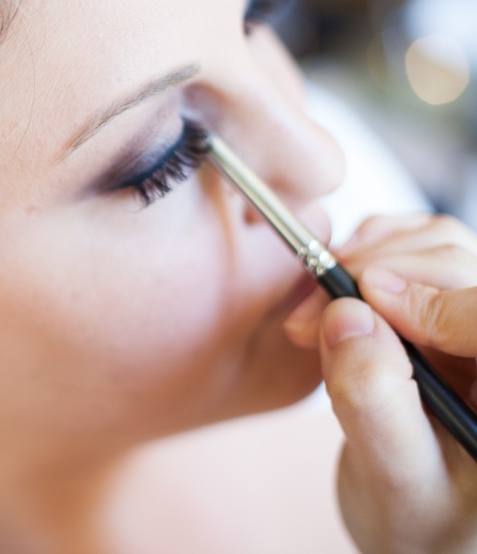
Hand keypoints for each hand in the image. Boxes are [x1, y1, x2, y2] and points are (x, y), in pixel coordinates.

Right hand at [284, 214, 476, 553]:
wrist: (418, 526)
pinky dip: (369, 256)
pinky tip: (339, 296)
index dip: (438, 299)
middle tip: (312, 317)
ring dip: (370, 263)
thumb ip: (375, 405)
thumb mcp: (394, 480)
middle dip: (383, 278)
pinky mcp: (453, 309)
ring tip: (316, 312)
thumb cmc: (420, 520)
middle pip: (461, 268)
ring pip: (441, 247)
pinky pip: (418, 249)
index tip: (363, 303)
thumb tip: (347, 316)